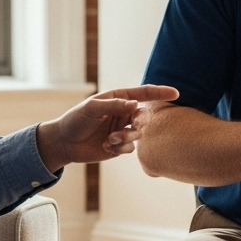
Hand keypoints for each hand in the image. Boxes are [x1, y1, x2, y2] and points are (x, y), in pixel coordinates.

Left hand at [36, 85, 180, 172]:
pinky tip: (106, 146)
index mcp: (118, 99)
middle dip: (141, 122)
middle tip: (133, 125)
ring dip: (127, 137)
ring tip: (110, 139)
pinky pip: (130, 147)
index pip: (143, 93)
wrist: (64, 142)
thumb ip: (114, 105)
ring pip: (139, 133)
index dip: (160, 93)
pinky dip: (120, 147)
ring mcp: (122, 130)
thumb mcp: (92, 108)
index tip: (175, 93)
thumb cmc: (75, 120)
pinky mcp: (119, 146)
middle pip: (145, 116)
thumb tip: (135, 104)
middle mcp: (123, 113)